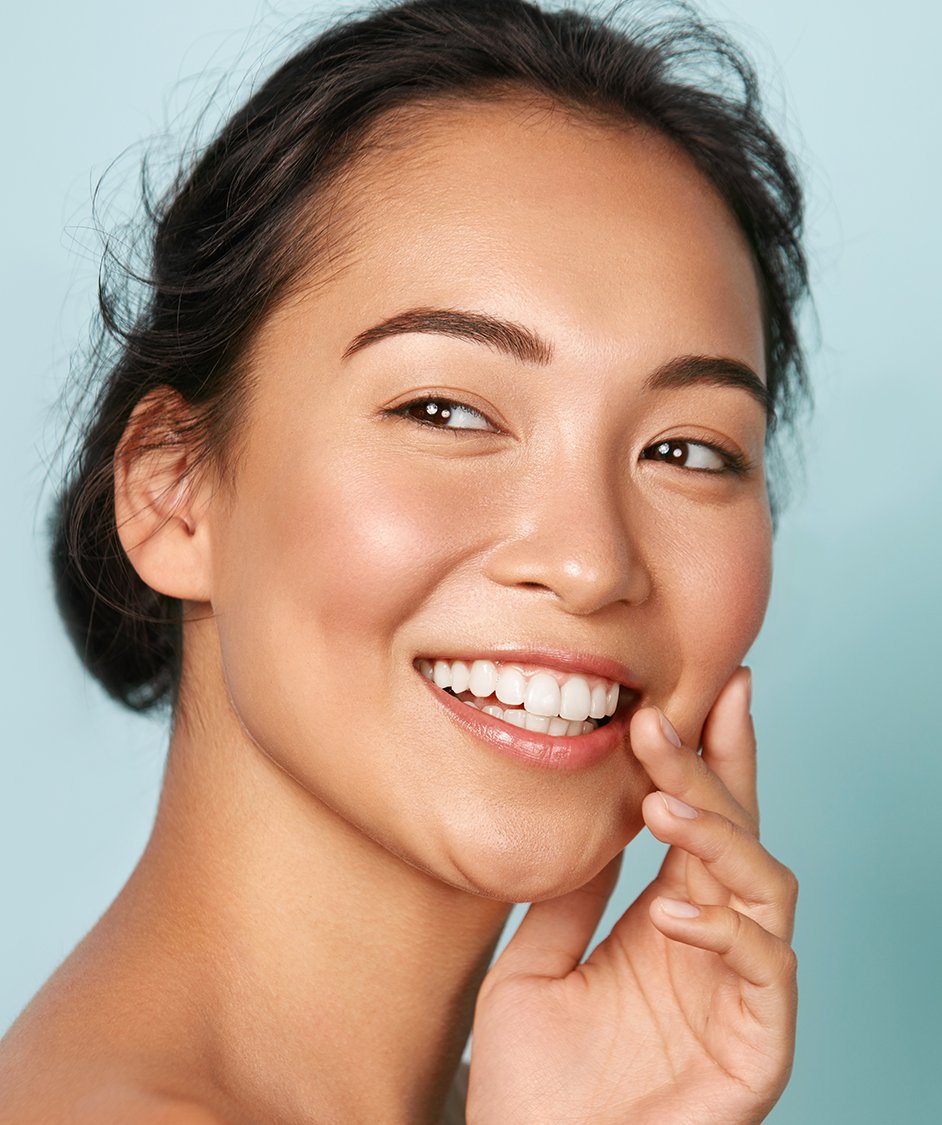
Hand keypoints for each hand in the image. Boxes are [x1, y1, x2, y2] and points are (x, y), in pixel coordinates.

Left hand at [465, 667, 797, 1123]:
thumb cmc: (532, 1082)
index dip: (708, 757)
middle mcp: (712, 947)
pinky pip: (768, 974)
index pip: (701, 823)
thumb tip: (592, 814)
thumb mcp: (534, 962)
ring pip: (767, 891)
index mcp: (668, 921)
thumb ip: (571, 894)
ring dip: (720, 838)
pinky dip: (731, 933)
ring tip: (663, 806)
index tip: (704, 688)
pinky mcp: (757, 1047)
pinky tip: (675, 913)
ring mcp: (739, 994)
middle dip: (713, 771)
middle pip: (739, 837)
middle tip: (666, 720)